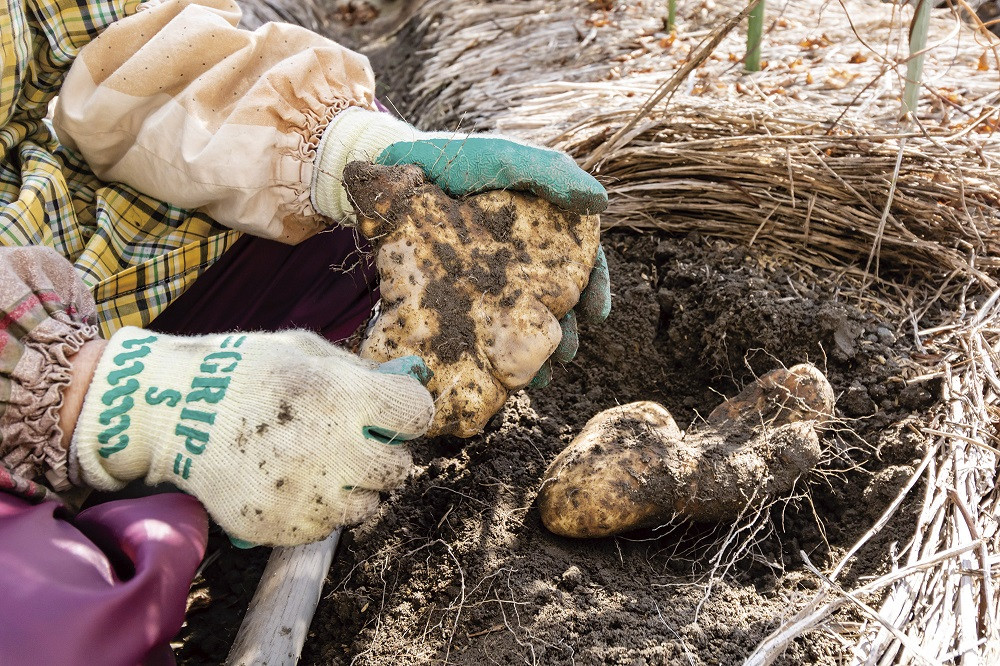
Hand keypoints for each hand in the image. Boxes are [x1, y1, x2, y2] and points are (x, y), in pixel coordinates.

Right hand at [71, 328, 433, 546]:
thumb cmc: (245, 371)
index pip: (417, 415)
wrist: (170, 410)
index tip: (391, 409)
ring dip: (355, 486)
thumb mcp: (306, 350)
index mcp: (341, 397)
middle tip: (353, 440)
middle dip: (384, 453)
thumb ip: (362, 372)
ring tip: (321, 462)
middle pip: (399, 468)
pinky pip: (326, 528)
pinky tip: (292, 480)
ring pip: (368, 506)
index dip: (406, 410)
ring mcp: (303, 494)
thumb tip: (411, 383)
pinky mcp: (278, 527)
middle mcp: (329, 449)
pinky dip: (319, 509)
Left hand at [313, 107, 611, 387]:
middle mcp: (519, 252)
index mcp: (542, 222)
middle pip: (556, 296)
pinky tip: (499, 368)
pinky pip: (481, 324)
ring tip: (539, 371)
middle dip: (566, 328)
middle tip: (566, 353)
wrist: (391, 166)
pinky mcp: (455, 290)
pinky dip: (494, 348)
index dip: (594, 286)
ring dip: (535, 347)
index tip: (597, 314)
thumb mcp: (509, 159)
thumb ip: (553, 174)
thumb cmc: (456, 158)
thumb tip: (602, 203)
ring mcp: (487, 274)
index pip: (581, 257)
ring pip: (520, 316)